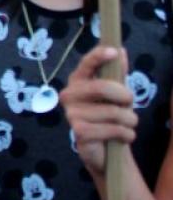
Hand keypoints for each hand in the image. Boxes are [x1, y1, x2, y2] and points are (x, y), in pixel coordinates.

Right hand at [61, 46, 135, 176]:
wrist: (105, 149)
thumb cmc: (110, 116)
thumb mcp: (116, 94)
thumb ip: (117, 73)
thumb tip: (120, 50)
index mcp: (78, 81)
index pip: (86, 64)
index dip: (99, 56)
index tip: (113, 51)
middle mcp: (69, 95)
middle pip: (102, 87)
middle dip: (125, 97)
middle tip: (130, 104)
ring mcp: (72, 114)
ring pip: (113, 112)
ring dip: (130, 120)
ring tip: (128, 125)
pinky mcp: (79, 132)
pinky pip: (113, 129)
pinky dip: (127, 134)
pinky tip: (124, 136)